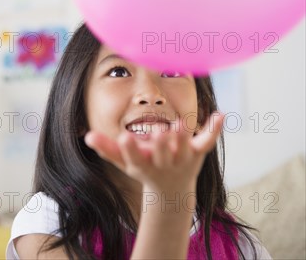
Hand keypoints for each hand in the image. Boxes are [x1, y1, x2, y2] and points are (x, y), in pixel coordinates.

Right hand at [84, 112, 223, 192]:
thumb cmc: (144, 169)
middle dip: (161, 144)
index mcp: (144, 165)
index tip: (125, 138)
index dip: (130, 149)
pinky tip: (220, 115)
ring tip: (181, 123)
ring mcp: (183, 158)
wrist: (172, 191)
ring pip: (186, 148)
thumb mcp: (124, 162)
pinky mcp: (198, 153)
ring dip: (184, 137)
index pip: (135, 158)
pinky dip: (214, 129)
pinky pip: (208, 140)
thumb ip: (106, 148)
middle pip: (162, 155)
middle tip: (159, 131)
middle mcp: (164, 163)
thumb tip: (86, 135)